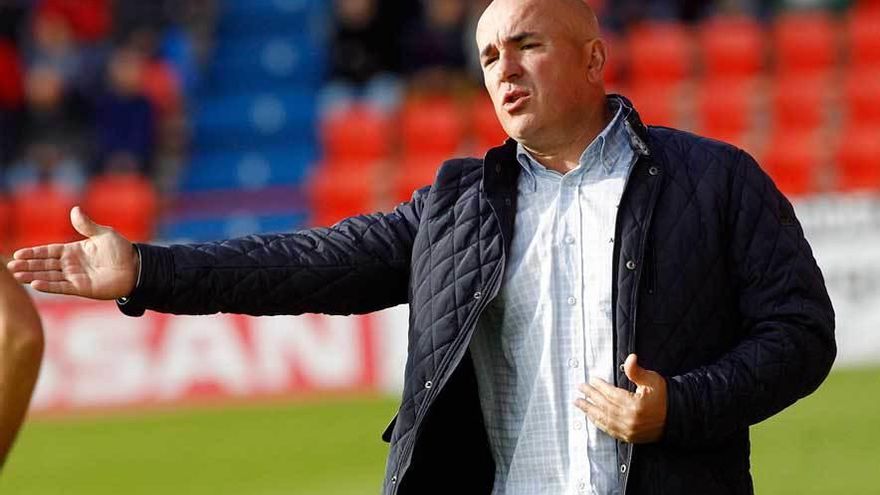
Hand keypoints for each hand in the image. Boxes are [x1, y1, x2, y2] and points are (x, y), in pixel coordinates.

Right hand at [6, 206, 138, 299]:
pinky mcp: (81, 288)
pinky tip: (35, 283)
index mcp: (74, 250)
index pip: (48, 251)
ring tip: (17, 275)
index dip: (34, 253)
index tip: (18, 253)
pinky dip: (48, 285)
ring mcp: (75, 277)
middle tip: (10, 266)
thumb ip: (86, 225)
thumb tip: (74, 209)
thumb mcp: (103, 234)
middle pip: (44, 265)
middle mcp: (71, 265)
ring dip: (33, 275)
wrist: (136, 268)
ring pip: (49, 276)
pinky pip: (61, 287)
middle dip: (28, 265)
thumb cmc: (121, 250)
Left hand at [574, 354, 666, 443]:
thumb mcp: (652, 381)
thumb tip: (630, 358)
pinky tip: (591, 417)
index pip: (611, 394)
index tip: (591, 380)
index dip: (600, 386)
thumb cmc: (664, 398)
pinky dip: (598, 422)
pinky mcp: (628, 437)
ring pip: (604, 419)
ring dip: (589, 410)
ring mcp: (628, 430)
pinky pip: (609, 430)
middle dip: (590, 396)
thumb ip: (637, 371)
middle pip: (604, 405)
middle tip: (580, 388)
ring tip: (578, 403)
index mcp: (634, 405)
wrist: (676, 418)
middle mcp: (629, 419)